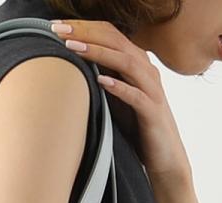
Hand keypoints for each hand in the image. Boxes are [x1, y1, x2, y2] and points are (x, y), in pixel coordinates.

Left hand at [50, 19, 190, 181]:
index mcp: (137, 64)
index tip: (57, 26)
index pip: (110, 35)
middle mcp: (146, 71)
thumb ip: (102, 79)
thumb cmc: (137, 127)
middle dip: (87, 33)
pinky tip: (101, 81)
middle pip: (116, 42)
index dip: (85, 27)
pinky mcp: (152, 113)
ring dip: (99, 53)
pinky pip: (136, 96)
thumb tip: (73, 67)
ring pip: (126, 63)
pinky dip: (118, 86)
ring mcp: (152, 90)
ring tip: (74, 47)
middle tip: (60, 29)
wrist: (164, 156)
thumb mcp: (116, 98)